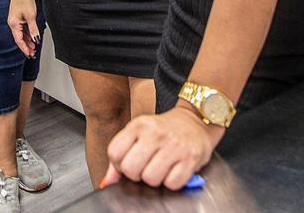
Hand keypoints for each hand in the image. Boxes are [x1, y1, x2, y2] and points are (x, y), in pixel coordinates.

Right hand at [7, 0, 40, 57]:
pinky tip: (32, 39)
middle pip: (19, 39)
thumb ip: (33, 29)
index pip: (19, 40)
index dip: (24, 48)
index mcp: (14, 24)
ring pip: (21, 35)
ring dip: (27, 42)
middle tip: (32, 54)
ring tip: (34, 49)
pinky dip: (27, 35)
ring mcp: (15, 22)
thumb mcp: (31, 16)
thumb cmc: (24, 0)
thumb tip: (36, 40)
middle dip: (26, 47)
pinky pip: (23, 30)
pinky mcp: (18, 19)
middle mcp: (13, 24)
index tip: (29, 54)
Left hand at [102, 104, 223, 189]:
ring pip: (150, 178)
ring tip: (160, 168)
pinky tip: (173, 170)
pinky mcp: (190, 158)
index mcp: (139, 125)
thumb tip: (107, 181)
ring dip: (155, 179)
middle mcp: (155, 133)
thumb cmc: (165, 130)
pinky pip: (172, 184)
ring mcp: (174, 145)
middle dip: (136, 174)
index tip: (128, 162)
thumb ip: (121, 155)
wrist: (196, 120)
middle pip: (130, 169)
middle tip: (145, 167)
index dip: (119, 165)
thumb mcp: (139, 133)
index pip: (114, 153)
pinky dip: (172, 182)